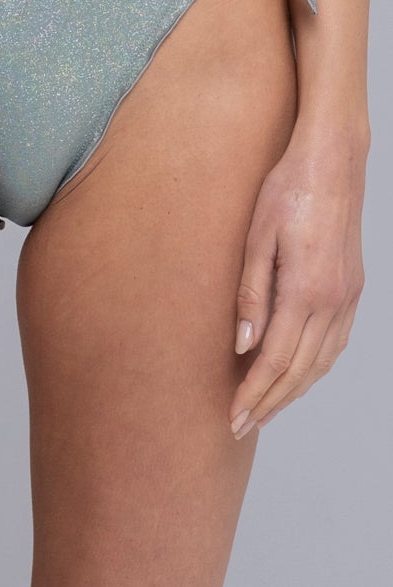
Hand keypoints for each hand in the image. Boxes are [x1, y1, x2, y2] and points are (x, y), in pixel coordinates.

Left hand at [231, 119, 366, 438]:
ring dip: (294, 390)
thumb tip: (242, 345)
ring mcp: (347, 297)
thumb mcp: (257, 235)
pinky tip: (299, 373)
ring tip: (266, 408)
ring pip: (321, 362)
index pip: (275, 360)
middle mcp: (332, 301)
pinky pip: (336, 343)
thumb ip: (250, 293)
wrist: (333, 160)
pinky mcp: (352, 288)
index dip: (253, 394)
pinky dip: (316, 367)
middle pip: (300, 370)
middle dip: (270, 402)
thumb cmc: (287, 188)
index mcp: (305, 290)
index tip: (233, 417)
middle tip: (241, 426)